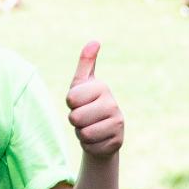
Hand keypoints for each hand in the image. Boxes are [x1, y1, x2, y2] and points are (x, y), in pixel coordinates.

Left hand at [66, 41, 123, 157]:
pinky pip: (90, 147)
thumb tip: (94, 41)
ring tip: (90, 126)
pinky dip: (89, 145)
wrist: (101, 133)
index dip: (71, 103)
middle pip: (75, 117)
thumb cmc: (87, 104)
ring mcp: (117, 124)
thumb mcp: (82, 84)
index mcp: (102, 87)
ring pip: (83, 133)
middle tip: (84, 117)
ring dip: (81, 133)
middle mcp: (113, 104)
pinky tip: (97, 139)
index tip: (80, 102)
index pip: (71, 98)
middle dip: (75, 120)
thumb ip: (85, 63)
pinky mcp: (117, 142)